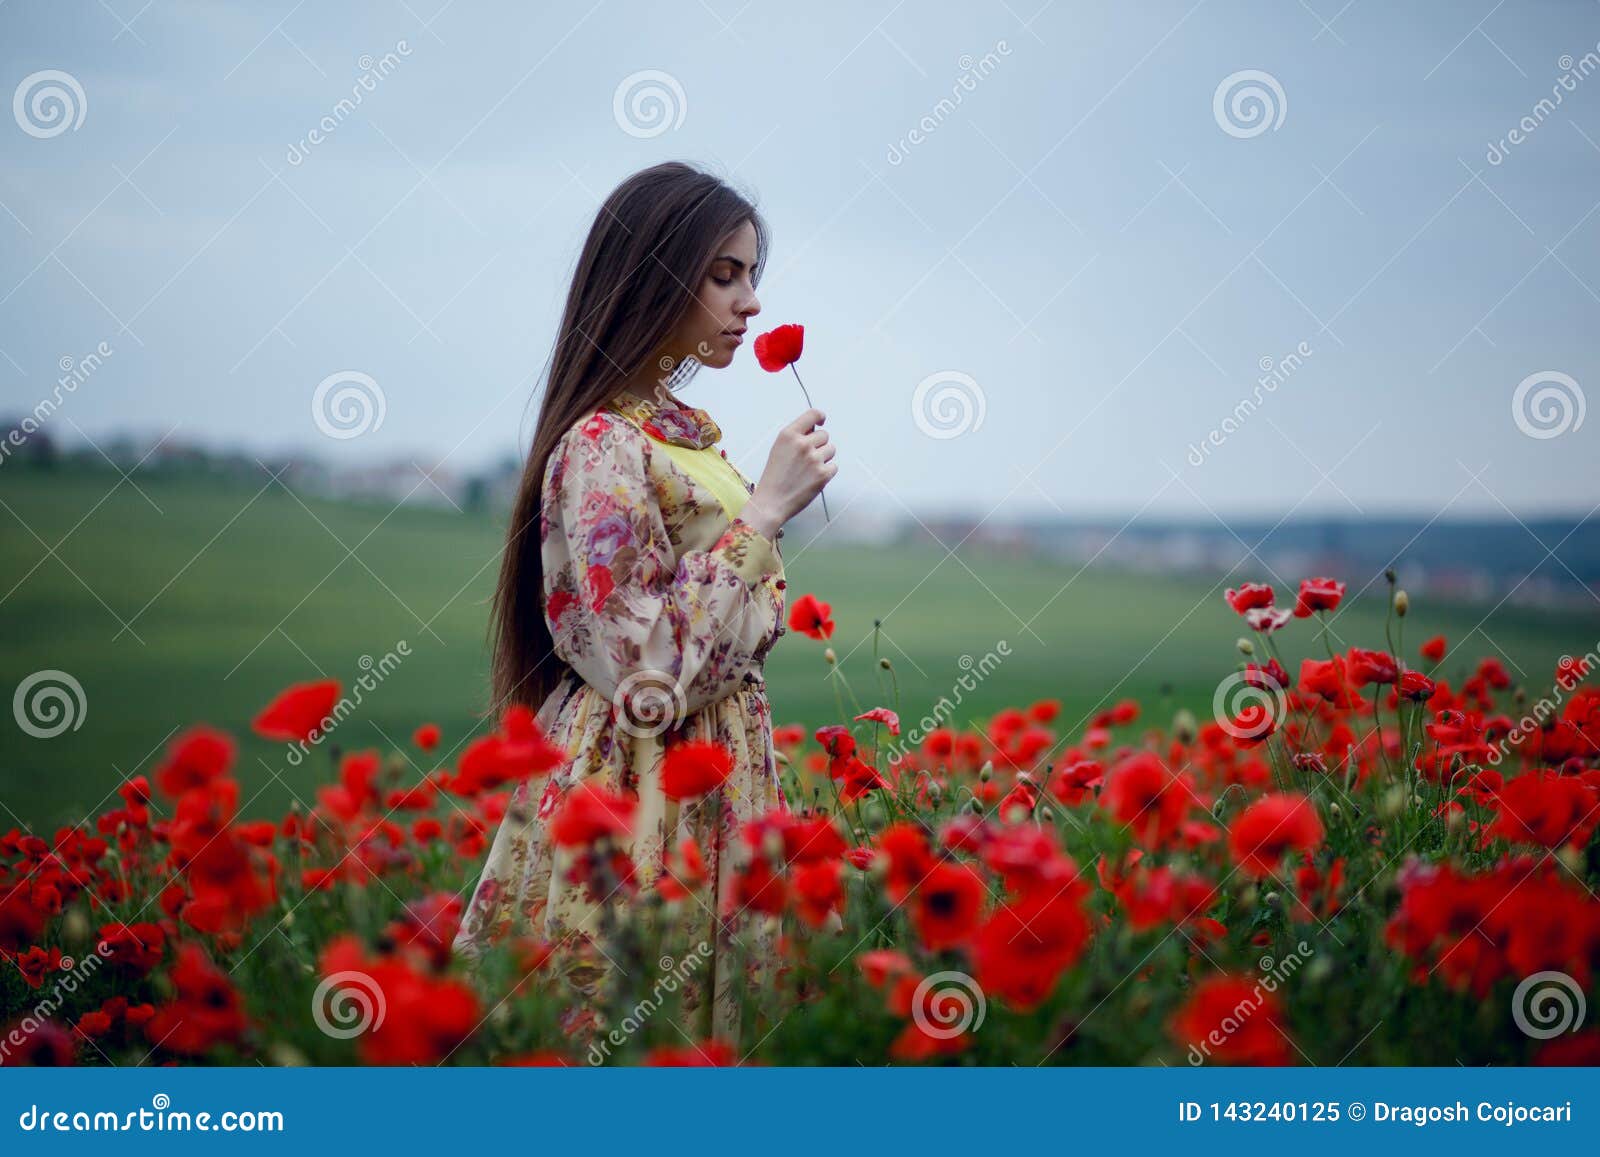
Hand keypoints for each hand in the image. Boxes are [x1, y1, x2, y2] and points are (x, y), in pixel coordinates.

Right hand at [741, 408, 835, 538]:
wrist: (771, 502)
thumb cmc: (774, 477)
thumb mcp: (779, 449)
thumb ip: (796, 437)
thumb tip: (815, 429)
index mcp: (788, 435)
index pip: (812, 414)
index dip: (820, 417)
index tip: (821, 421)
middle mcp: (802, 444)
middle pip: (824, 435)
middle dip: (819, 445)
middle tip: (807, 459)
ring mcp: (813, 459)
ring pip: (831, 450)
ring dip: (824, 458)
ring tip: (808, 469)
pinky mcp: (823, 474)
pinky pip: (833, 466)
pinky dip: (826, 472)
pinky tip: (812, 478)